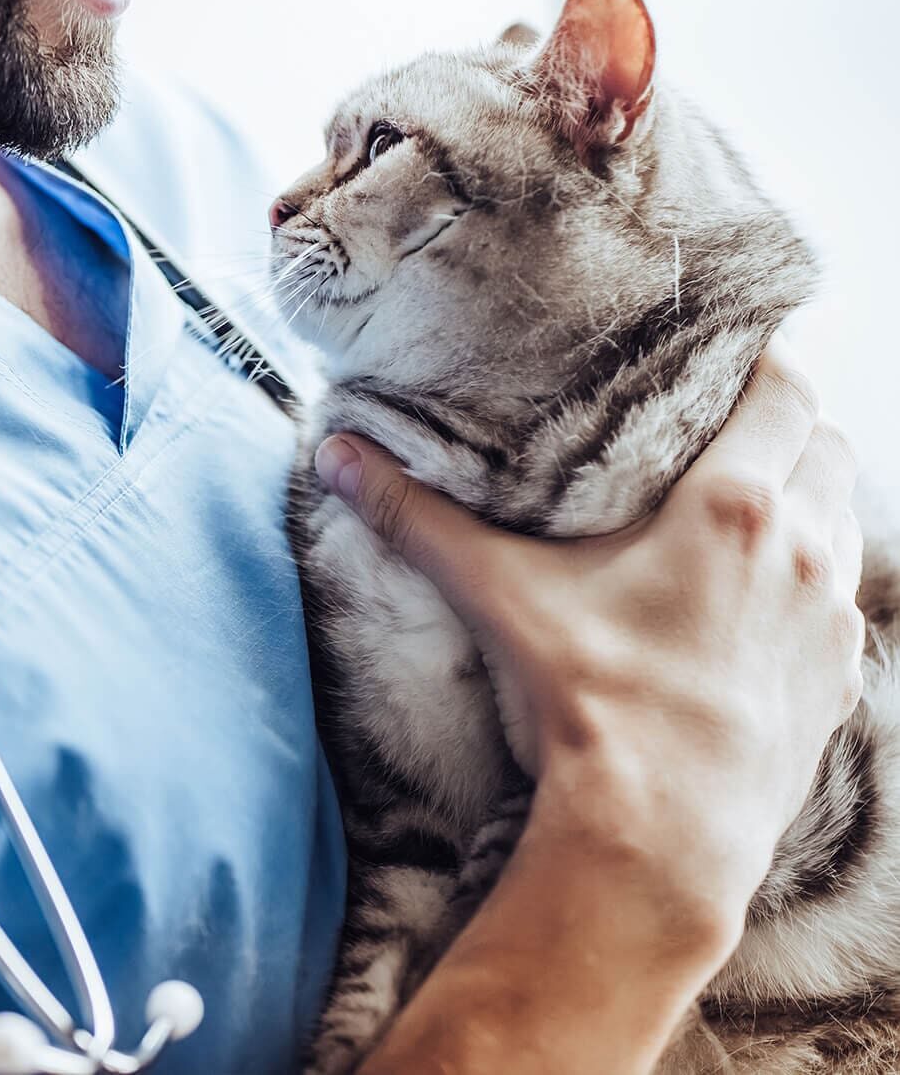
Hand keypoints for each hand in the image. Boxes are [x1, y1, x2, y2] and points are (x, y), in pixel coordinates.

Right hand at [315, 336, 864, 935]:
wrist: (660, 833)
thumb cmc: (589, 701)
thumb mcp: (498, 593)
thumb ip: (418, 518)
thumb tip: (338, 457)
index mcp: (732, 508)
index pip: (786, 391)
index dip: (769, 358)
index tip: (740, 348)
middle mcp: (801, 551)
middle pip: (827, 445)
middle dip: (789, 424)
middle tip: (731, 424)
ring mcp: (830, 621)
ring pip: (844, 519)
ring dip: (809, 498)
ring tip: (748, 505)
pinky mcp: (839, 681)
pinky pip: (844, 603)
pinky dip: (815, 579)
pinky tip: (763, 601)